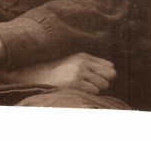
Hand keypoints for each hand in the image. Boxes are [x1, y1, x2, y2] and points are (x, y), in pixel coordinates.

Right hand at [0, 52, 115, 94]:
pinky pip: (94, 91)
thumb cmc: (58, 73)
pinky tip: (79, 92)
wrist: (37, 76)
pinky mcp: (75, 82)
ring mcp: (79, 72)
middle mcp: (83, 62)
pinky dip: (90, 94)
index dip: (107, 75)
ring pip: (103, 84)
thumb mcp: (75, 63)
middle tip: (91, 86)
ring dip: (96, 89)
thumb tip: (114, 72)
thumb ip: (93, 65)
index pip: (109, 66)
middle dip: (103, 82)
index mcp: (84, 56)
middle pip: (109, 75)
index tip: (98, 80)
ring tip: (83, 89)